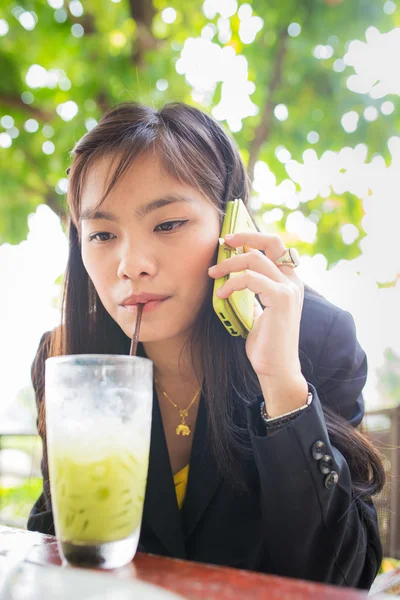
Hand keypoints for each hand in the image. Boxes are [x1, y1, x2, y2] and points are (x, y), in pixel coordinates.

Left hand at [208, 231, 305, 402]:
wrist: (276, 368)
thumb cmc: (265, 342)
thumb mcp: (258, 309)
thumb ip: (254, 290)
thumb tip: (235, 274)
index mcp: (288, 281)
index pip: (275, 246)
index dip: (253, 237)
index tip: (230, 240)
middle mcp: (292, 281)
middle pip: (272, 242)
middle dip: (246, 237)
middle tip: (223, 243)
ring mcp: (289, 289)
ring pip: (255, 259)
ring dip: (229, 264)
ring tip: (212, 273)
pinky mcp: (281, 299)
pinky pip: (250, 279)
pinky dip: (231, 283)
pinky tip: (220, 295)